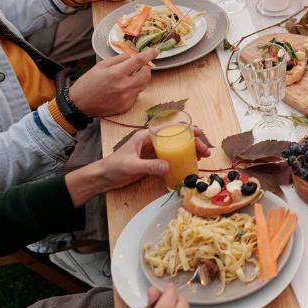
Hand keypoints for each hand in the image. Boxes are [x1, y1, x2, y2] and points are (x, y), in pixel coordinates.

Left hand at [64, 128, 210, 204]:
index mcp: (146, 137)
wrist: (102, 178)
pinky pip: (171, 158)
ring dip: (190, 151)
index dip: (186, 130)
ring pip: (176, 148)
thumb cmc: (113, 168)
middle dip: (193, 142)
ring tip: (203, 157)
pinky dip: (182, 159)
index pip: (170, 130)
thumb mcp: (131, 166)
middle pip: (176, 138)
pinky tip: (191, 164)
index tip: (199, 134)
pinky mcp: (153, 162)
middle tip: (206, 151)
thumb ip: (149, 166)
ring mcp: (153, 152)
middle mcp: (152, 142)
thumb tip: (168, 166)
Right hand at [69, 49, 158, 116]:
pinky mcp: (127, 106)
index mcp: (116, 74)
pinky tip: (121, 90)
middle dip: (146, 69)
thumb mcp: (101, 66)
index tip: (155, 51)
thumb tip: (132, 56)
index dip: (149, 55)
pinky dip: (133, 90)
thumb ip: (119, 60)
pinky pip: (136, 95)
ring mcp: (127, 98)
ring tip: (129, 77)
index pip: (138, 61)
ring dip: (140, 79)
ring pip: (143, 86)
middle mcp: (124, 86)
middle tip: (140, 67)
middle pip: (146, 75)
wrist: (79, 104)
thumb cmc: (88, 83)